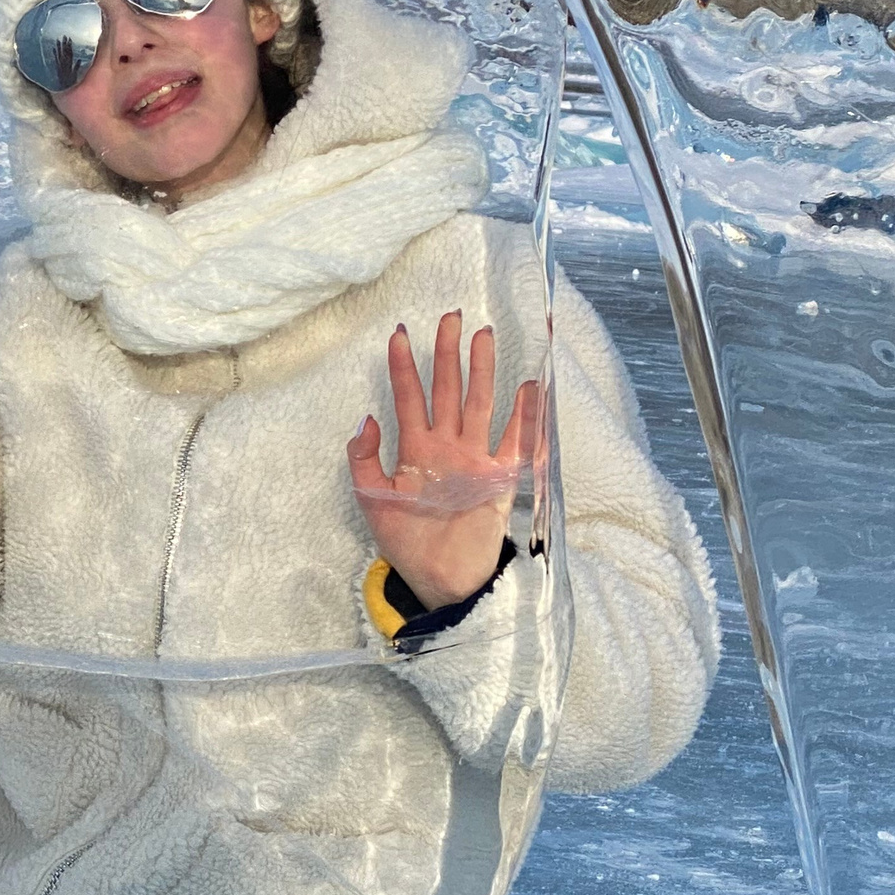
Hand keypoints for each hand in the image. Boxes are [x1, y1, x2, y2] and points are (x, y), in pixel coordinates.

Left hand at [345, 310, 544, 610]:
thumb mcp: (372, 500)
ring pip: (479, 404)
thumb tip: (365, 419)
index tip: (399, 333)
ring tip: (483, 336)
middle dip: (447, 353)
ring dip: (481, 371)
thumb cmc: (406, 541)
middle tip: (450, 316)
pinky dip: (525, 415)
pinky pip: (515, 441)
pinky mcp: (499, 478)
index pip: (408, 397)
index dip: (403, 366)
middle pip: (448, 389)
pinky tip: (530, 387)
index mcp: (414, 449)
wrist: (440, 579)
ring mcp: (474, 459)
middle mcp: (446, 446)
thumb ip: (363, 460)